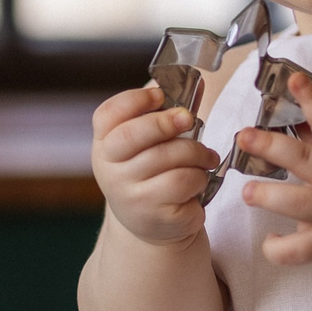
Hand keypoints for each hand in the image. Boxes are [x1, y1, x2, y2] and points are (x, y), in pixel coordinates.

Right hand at [90, 83, 217, 245]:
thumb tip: (195, 83)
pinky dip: (199, 178)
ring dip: (196, 154)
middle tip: (189, 119)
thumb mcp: (148, 146)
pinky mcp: (153, 215)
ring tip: (206, 158)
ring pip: (168, 159)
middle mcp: (109, 170)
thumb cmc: (153, 175)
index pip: (108, 115)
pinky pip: (184, 183)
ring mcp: (128, 195)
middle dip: (166, 121)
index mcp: (105, 145)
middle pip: (134, 134)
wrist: (152, 227)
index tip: (159, 95)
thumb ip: (162, 116)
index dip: (134, 100)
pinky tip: (199, 181)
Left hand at [236, 74, 311, 273]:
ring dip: (271, 196)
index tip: (294, 80)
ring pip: (302, 203)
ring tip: (248, 192)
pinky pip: (302, 249)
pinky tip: (270, 240)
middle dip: (273, 147)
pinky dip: (281, 248)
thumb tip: (295, 114)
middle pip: (307, 160)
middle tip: (244, 137)